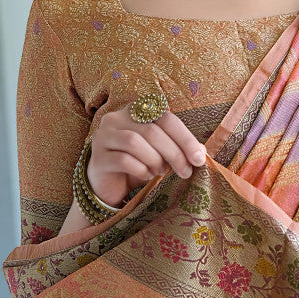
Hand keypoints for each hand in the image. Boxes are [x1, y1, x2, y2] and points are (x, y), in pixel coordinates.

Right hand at [87, 104, 205, 207]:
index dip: (184, 137)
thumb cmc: (138, 165)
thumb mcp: (161, 154)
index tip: (198, 158)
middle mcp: (116, 118)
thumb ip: (178, 148)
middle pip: (151, 130)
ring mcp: (103, 137)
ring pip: (134, 142)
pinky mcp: (97, 158)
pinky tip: (146, 176)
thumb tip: (201, 152)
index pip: (165, 117)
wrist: (108, 186)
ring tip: (160, 172)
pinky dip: (140, 169)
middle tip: (185, 171)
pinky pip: (122, 160)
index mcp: (136, 110)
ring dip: (155, 160)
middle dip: (174, 153)